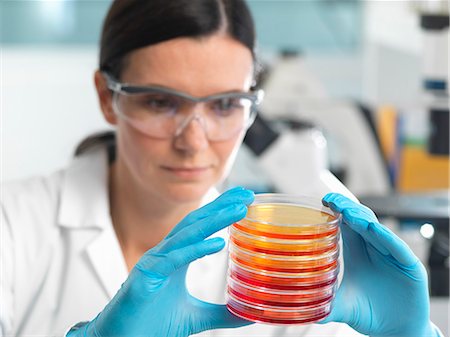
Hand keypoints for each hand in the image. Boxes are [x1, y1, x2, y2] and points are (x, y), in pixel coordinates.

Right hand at [68, 187, 254, 336]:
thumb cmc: (151, 324)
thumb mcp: (196, 317)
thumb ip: (221, 313)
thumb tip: (248, 315)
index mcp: (176, 258)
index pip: (200, 227)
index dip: (220, 211)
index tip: (243, 199)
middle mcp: (165, 254)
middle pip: (196, 222)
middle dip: (221, 206)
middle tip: (246, 193)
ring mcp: (155, 262)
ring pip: (187, 234)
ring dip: (214, 219)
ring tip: (238, 210)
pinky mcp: (146, 275)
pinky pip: (174, 258)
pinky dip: (196, 249)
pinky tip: (218, 242)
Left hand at [320, 193, 439, 336]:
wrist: (397, 331)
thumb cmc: (369, 313)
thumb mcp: (342, 306)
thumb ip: (323, 303)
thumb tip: (298, 305)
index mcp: (356, 251)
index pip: (346, 223)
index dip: (336, 210)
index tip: (323, 201)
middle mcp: (374, 248)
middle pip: (360, 220)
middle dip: (346, 208)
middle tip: (331, 201)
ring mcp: (392, 255)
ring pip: (377, 229)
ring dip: (361, 218)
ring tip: (347, 212)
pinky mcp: (410, 266)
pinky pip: (397, 247)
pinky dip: (386, 237)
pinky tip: (372, 229)